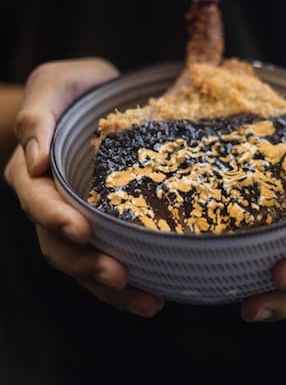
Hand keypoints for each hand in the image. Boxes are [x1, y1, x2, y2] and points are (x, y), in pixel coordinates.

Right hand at [5, 58, 164, 316]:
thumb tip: (34, 160)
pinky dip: (125, 284)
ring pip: (81, 261)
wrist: (99, 97)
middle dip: (85, 263)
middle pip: (57, 242)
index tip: (82, 230)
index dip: (55, 218)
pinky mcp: (102, 226)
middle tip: (118, 274)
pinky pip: (106, 259)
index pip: (36, 199)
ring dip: (108, 286)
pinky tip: (153, 297)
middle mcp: (50, 201)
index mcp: (32, 169)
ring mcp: (75, 217)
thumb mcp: (54, 84)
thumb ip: (37, 115)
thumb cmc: (75, 87)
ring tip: (145, 301)